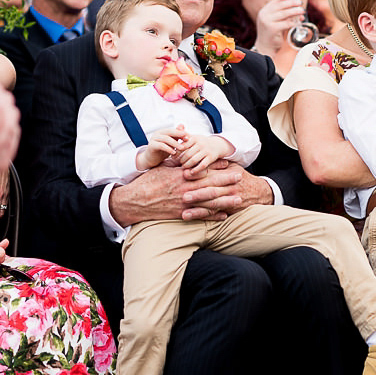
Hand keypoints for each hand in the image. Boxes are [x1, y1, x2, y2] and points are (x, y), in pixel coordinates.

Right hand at [108, 162, 272, 225]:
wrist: (135, 201)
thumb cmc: (147, 183)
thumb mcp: (161, 169)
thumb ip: (176, 166)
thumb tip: (186, 159)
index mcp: (180, 176)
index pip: (202, 170)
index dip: (216, 167)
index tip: (228, 164)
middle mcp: (184, 189)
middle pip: (210, 184)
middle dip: (226, 181)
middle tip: (240, 177)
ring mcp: (184, 203)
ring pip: (208, 201)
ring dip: (225, 200)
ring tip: (238, 199)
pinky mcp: (181, 214)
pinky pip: (200, 215)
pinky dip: (212, 216)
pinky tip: (224, 215)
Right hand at [137, 125, 186, 170]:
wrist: (151, 159)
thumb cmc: (162, 151)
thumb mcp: (171, 144)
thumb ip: (176, 136)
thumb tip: (183, 126)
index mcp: (163, 131)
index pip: (173, 129)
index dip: (181, 133)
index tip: (188, 137)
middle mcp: (157, 133)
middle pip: (169, 132)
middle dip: (179, 135)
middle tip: (186, 139)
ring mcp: (153, 139)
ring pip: (166, 138)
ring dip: (175, 143)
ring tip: (182, 148)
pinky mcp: (151, 146)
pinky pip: (161, 145)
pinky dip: (168, 149)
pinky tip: (174, 152)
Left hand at [175, 134, 234, 175]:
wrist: (217, 145)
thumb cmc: (201, 141)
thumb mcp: (194, 136)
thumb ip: (184, 134)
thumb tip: (174, 130)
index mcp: (194, 138)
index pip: (183, 146)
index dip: (177, 152)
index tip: (173, 156)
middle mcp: (200, 144)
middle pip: (187, 154)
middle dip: (182, 160)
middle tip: (179, 163)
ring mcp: (206, 151)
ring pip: (194, 160)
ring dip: (187, 165)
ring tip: (184, 167)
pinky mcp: (211, 158)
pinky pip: (202, 165)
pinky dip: (196, 170)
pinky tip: (191, 172)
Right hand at [254, 0, 305, 52]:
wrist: (265, 47)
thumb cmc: (271, 34)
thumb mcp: (273, 21)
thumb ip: (281, 13)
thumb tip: (295, 5)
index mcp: (264, 11)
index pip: (274, 1)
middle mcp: (264, 15)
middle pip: (280, 6)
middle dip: (291, 3)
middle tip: (300, 3)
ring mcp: (267, 22)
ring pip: (284, 14)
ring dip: (294, 12)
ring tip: (302, 11)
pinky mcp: (271, 29)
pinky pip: (285, 23)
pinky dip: (293, 22)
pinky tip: (298, 23)